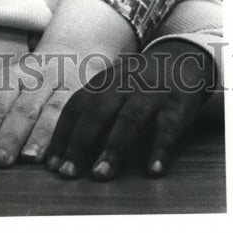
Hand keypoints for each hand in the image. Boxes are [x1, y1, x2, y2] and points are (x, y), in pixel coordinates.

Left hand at [0, 45, 103, 166]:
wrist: (77, 50)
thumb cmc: (30, 78)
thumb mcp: (0, 84)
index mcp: (13, 74)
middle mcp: (39, 77)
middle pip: (23, 106)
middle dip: (10, 134)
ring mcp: (66, 84)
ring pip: (54, 109)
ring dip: (43, 135)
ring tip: (31, 158)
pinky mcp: (90, 94)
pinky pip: (83, 114)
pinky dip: (75, 136)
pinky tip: (69, 155)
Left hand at [46, 39, 215, 179]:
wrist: (182, 58)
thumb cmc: (138, 83)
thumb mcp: (112, 87)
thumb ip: (92, 110)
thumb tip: (65, 149)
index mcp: (103, 82)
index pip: (76, 106)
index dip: (61, 134)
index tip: (50, 163)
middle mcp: (123, 85)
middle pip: (96, 111)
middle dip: (79, 143)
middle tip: (67, 173)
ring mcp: (150, 94)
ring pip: (128, 119)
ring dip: (113, 148)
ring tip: (100, 175)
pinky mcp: (175, 106)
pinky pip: (167, 128)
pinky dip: (160, 149)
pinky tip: (153, 170)